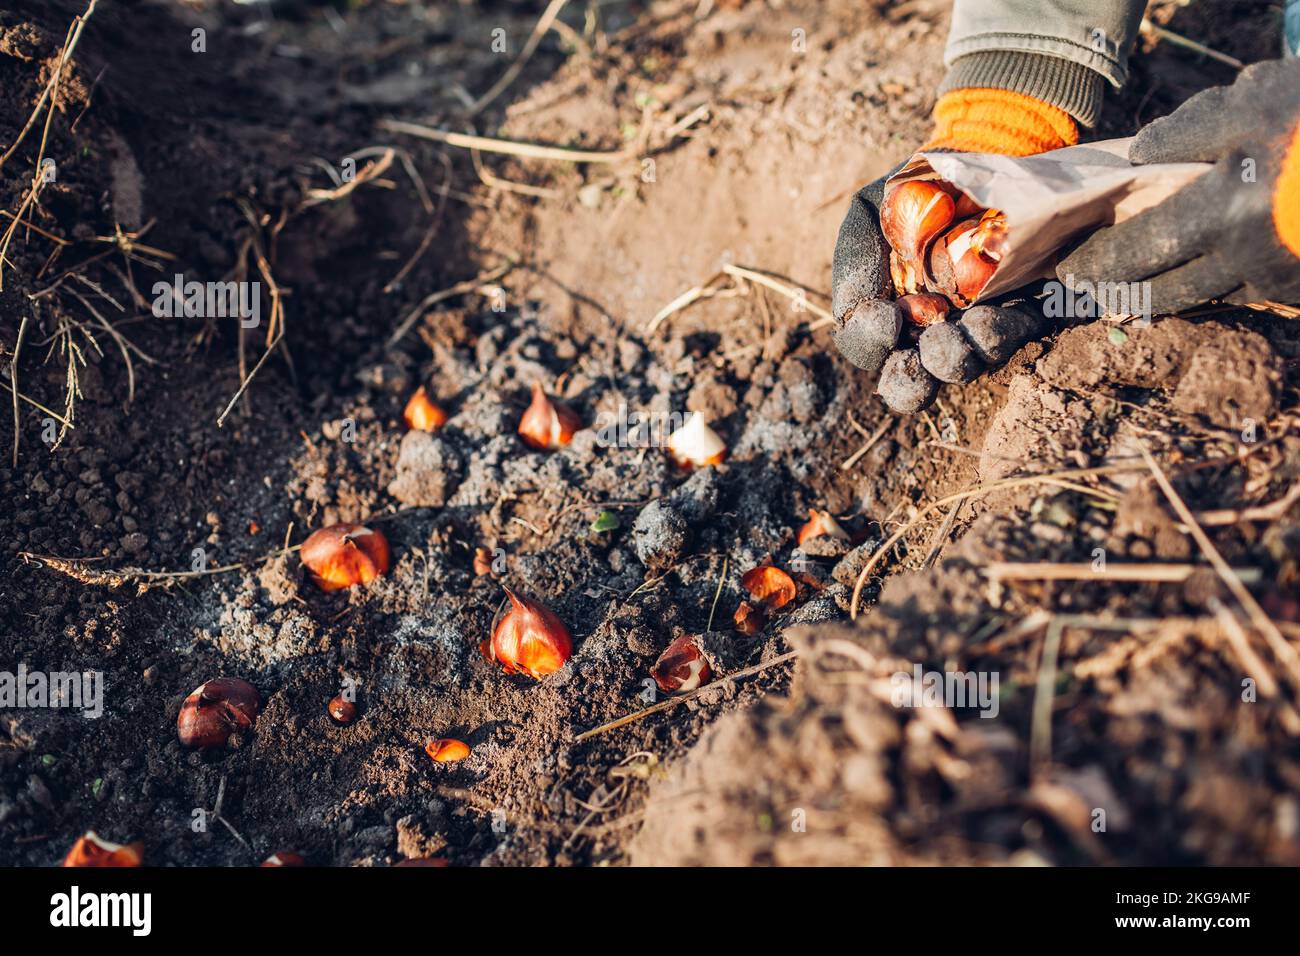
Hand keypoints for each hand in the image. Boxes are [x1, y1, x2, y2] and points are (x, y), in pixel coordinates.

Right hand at [831, 88, 1077, 413]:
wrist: (984, 150)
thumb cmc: (918, 187)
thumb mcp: (869, 211)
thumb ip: (857, 262)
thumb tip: (872, 316)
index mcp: (882, 310)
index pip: (865, 344)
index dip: (869, 342)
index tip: (887, 320)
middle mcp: (924, 330)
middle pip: (908, 379)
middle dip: (913, 379)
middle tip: (927, 355)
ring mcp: (971, 326)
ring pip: (960, 365)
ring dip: (959, 358)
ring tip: (965, 334)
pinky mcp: (1021, 313)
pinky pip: (1011, 338)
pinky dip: (1002, 335)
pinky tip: (996, 319)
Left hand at [1058, 59, 1299, 312]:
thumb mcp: (1257, 101)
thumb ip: (1190, 131)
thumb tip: (1140, 159)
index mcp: (1224, 213)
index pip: (1136, 251)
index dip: (1096, 261)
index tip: (1066, 268)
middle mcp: (1244, 260)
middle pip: (1161, 291)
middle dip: (1116, 291)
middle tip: (1081, 290)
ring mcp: (1277, 279)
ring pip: (1201, 298)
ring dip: (1158, 296)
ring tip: (1123, 292)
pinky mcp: (1298, 289)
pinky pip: (1240, 293)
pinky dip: (1210, 287)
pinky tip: (1185, 279)